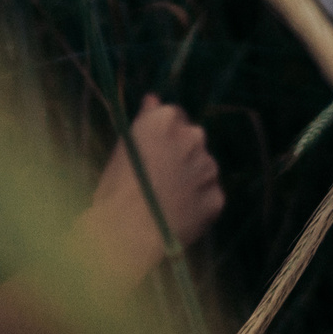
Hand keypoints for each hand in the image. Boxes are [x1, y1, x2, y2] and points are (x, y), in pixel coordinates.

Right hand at [78, 96, 222, 285]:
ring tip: (165, 202)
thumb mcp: (123, 150)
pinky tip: (176, 218)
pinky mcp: (217, 196)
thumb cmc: (115, 191)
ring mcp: (208, 167)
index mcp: (164, 119)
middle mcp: (193, 136)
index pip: (172, 116)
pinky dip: (197, 205)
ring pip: (202, 168)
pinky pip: (208, 197)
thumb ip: (144, 122)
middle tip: (160, 178)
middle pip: (192, 138)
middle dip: (181, 153)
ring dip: (191, 178)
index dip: (162, 136)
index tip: (153, 152)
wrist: (127, 234)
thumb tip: (154, 99)